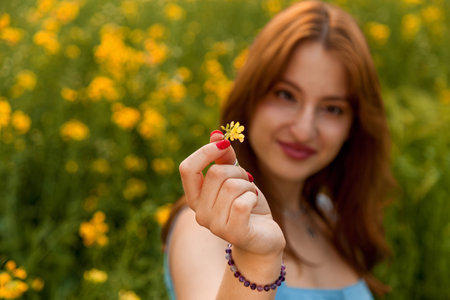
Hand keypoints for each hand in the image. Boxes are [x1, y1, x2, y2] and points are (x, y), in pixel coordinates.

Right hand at [179, 131, 285, 256]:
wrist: (264, 237)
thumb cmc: (247, 204)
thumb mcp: (236, 177)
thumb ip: (224, 158)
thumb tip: (215, 133)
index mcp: (195, 198)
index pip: (187, 168)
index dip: (205, 152)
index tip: (224, 144)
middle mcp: (200, 214)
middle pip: (216, 174)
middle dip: (237, 171)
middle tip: (246, 182)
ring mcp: (215, 226)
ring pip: (232, 186)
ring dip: (248, 186)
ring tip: (251, 196)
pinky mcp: (234, 233)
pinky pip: (242, 202)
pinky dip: (253, 197)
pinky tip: (254, 205)